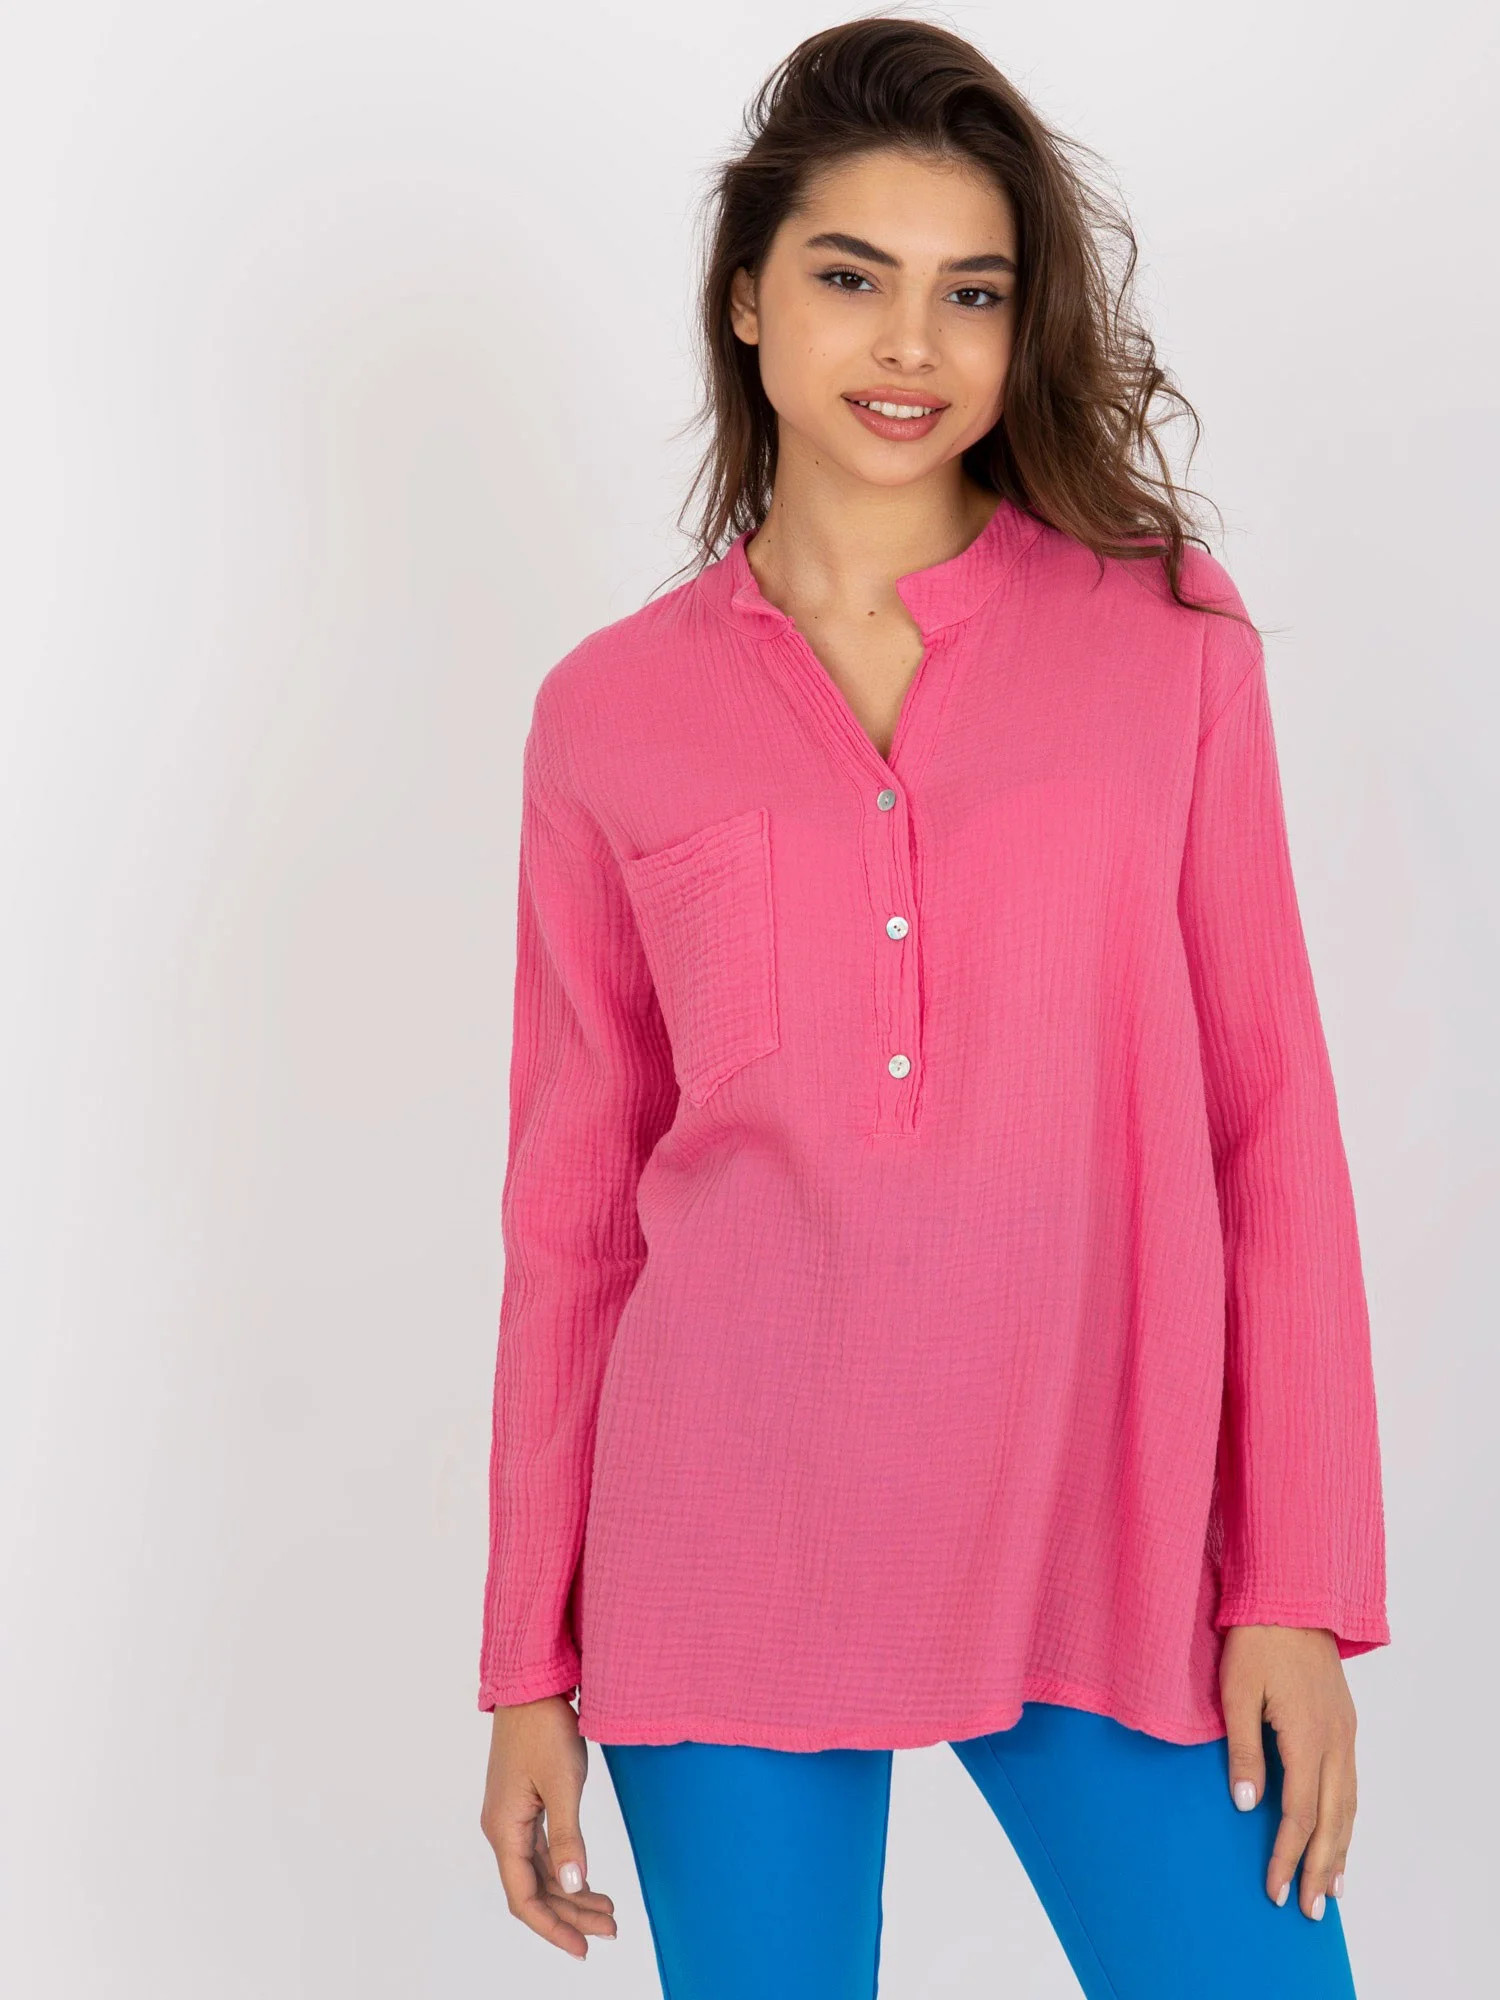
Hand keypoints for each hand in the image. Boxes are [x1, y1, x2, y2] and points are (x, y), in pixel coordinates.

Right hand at [480, 1693, 618, 1957]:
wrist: (531, 1684)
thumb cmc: (544, 1727)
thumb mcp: (563, 1783)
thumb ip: (568, 1837)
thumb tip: (573, 1885)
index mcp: (505, 1829)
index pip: (524, 1898)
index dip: (553, 1927)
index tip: (583, 1948)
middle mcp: (504, 1828)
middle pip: (535, 1889)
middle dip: (571, 1913)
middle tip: (611, 1929)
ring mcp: (513, 1817)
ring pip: (541, 1871)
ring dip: (571, 1893)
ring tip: (608, 1910)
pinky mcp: (525, 1804)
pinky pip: (543, 1851)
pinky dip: (566, 1869)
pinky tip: (587, 1878)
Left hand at [1219, 1624, 1356, 1918]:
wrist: (1291, 1595)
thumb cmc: (1256, 1640)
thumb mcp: (1237, 1692)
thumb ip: (1244, 1751)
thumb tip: (1248, 1805)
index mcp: (1307, 1737)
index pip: (1299, 1813)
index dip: (1287, 1855)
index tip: (1274, 1888)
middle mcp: (1335, 1741)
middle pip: (1332, 1820)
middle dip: (1320, 1867)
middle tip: (1309, 1909)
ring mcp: (1345, 1733)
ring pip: (1349, 1805)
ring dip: (1340, 1849)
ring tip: (1331, 1888)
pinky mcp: (1345, 1723)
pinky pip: (1351, 1783)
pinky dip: (1347, 1817)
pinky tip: (1340, 1833)